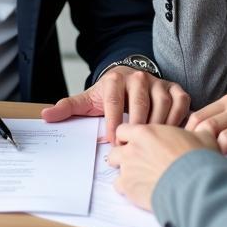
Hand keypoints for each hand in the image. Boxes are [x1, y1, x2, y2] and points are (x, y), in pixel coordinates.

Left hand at [41, 67, 190, 143]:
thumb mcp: (88, 100)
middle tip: (134, 149)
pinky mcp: (175, 88)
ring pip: (162, 104)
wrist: (128, 79)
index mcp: (115, 79)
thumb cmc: (108, 95)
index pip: (114, 102)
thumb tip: (45, 116)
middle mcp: (139, 78)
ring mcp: (159, 82)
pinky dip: (179, 119)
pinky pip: (180, 103)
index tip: (111, 143)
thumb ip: (68, 108)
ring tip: (152, 146)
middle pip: (141, 103)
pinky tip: (173, 135)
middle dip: (137, 127)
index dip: (113, 123)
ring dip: (158, 126)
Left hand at [106, 123, 216, 210]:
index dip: (129, 137)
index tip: (136, 144)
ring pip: (115, 167)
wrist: (194, 184)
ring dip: (124, 170)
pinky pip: (118, 186)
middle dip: (123, 155)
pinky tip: (139, 190)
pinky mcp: (129, 187)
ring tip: (137, 176)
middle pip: (115, 149)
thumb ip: (198, 130)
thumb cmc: (197, 158)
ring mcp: (128, 168)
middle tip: (136, 161)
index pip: (123, 130)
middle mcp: (132, 148)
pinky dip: (126, 188)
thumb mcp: (203, 137)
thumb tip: (206, 127)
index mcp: (145, 132)